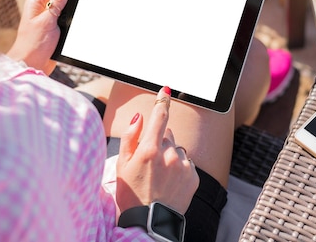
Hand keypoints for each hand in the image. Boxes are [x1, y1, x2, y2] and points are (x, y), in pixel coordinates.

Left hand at [7, 0, 68, 73]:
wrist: (32, 66)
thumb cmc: (34, 44)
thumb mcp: (48, 20)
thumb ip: (57, 1)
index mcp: (36, 2)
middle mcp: (41, 9)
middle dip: (70, 4)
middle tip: (68, 16)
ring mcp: (48, 20)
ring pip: (66, 11)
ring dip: (70, 17)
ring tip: (66, 26)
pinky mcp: (54, 30)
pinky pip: (66, 22)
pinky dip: (70, 25)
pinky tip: (69, 31)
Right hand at [115, 87, 198, 214]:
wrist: (148, 224)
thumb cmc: (131, 194)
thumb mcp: (122, 164)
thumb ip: (130, 136)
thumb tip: (141, 116)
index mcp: (149, 149)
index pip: (159, 116)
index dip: (162, 101)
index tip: (165, 90)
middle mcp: (169, 154)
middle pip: (167, 134)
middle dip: (159, 141)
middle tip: (149, 161)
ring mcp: (183, 166)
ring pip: (177, 149)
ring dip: (170, 155)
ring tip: (159, 175)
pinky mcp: (194, 177)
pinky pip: (187, 163)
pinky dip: (180, 168)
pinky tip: (170, 182)